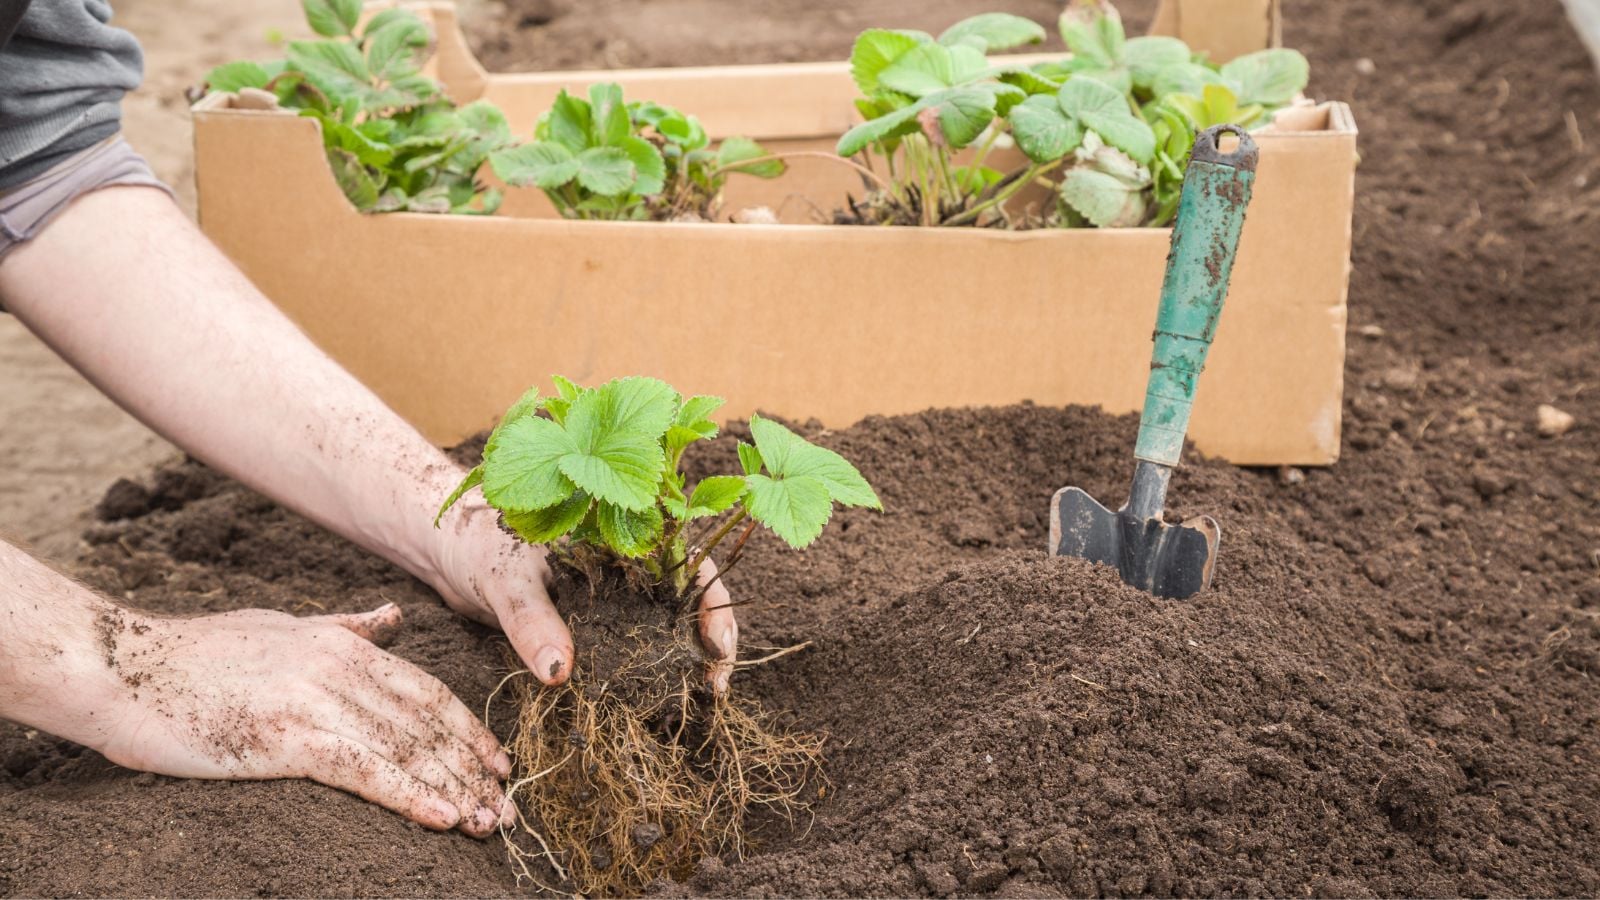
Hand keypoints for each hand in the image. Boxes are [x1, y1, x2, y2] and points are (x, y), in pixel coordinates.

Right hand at [95, 603, 512, 835]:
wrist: (121, 668)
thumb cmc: (195, 655)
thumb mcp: (283, 626)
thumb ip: (345, 627)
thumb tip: (394, 618)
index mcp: (342, 643)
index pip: (425, 691)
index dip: (467, 730)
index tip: (497, 763)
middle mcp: (339, 666)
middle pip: (427, 724)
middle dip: (472, 768)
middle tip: (507, 807)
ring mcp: (314, 700)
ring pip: (406, 749)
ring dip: (454, 789)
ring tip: (488, 824)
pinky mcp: (284, 737)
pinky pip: (365, 770)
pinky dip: (410, 795)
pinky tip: (442, 818)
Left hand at [429, 495, 738, 691]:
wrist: (447, 554)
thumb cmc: (477, 544)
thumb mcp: (504, 579)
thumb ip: (532, 621)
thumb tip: (560, 673)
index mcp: (622, 536)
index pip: (690, 564)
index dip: (714, 602)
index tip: (716, 646)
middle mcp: (629, 568)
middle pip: (693, 602)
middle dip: (714, 643)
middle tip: (715, 689)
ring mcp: (616, 599)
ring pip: (669, 630)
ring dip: (688, 664)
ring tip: (700, 702)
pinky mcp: (595, 628)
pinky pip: (634, 651)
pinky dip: (650, 677)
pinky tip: (657, 705)